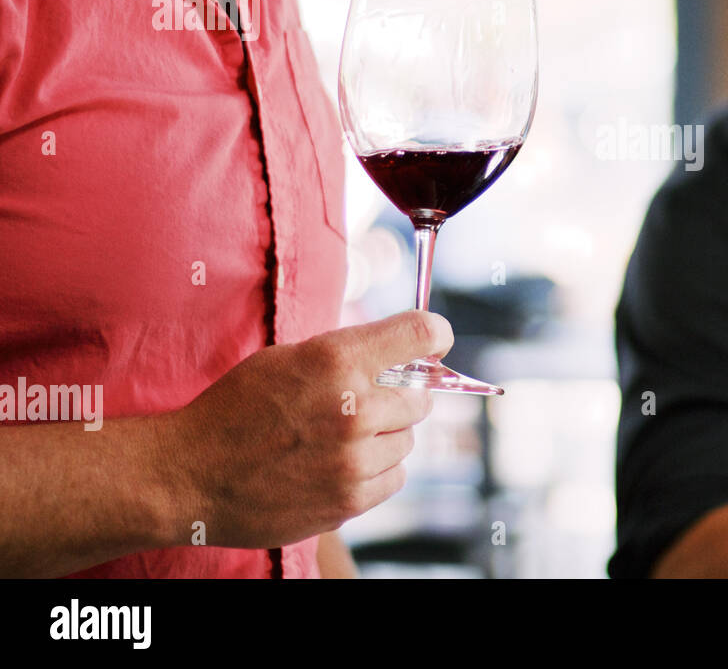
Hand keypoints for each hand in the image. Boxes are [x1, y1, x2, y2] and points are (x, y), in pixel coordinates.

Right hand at [162, 310, 451, 548]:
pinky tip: (340, 464)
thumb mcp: (288, 358)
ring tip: (340, 438)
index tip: (432, 343)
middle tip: (365, 402)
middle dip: (400, 396)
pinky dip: (376, 470)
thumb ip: (348, 352)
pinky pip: (395, 477)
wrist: (188, 474)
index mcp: (336, 360)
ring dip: (386, 436)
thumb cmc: (236, 409)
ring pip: (408, 440)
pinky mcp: (350, 499)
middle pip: (420, 396)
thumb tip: (407, 347)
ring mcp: (354, 458)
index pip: (421, 333)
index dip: (434, 336)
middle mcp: (353, 407)